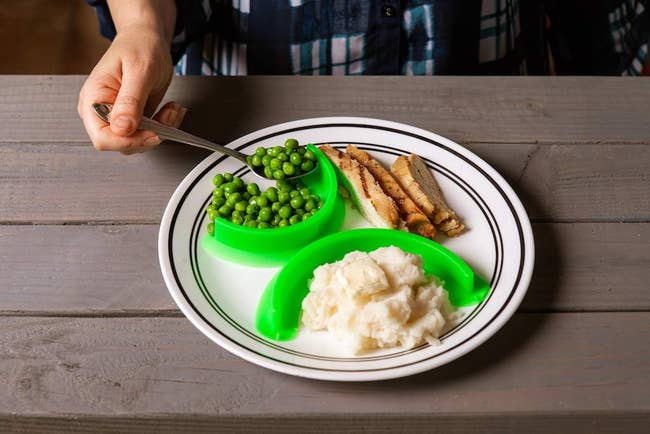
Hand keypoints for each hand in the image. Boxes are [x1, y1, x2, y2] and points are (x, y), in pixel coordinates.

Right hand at [78, 26, 185, 153]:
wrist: (146, 39)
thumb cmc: (139, 46)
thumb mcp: (139, 71)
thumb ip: (130, 101)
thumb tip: (122, 128)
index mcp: (94, 99)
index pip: (102, 138)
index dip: (128, 141)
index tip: (152, 132)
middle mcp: (102, 112)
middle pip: (121, 144)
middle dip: (149, 134)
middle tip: (167, 115)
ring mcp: (118, 117)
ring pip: (138, 142)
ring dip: (161, 129)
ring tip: (172, 108)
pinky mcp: (133, 119)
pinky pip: (148, 134)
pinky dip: (165, 126)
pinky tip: (171, 110)